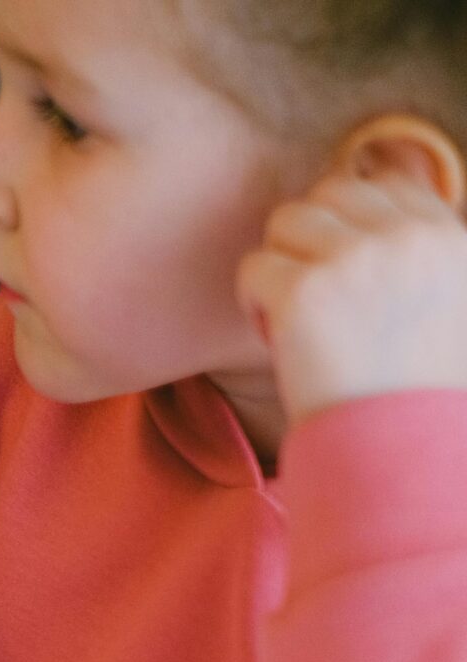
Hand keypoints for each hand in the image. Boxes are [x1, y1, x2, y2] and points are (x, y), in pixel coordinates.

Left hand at [239, 167, 466, 427]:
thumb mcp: (451, 300)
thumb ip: (421, 249)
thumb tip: (382, 180)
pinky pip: (253, 267)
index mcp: (450, 235)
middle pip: (329, 192)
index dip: (351, 220)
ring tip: (297, 315)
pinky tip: (278, 336)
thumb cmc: (416, 382)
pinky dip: (253, 301)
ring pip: (286, 220)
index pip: (385, 182)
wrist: (396, 442)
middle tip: (316, 296)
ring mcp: (356, 258)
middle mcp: (408, 236)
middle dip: (311, 238)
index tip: (343, 268)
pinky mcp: (305, 290)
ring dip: (281, 265)